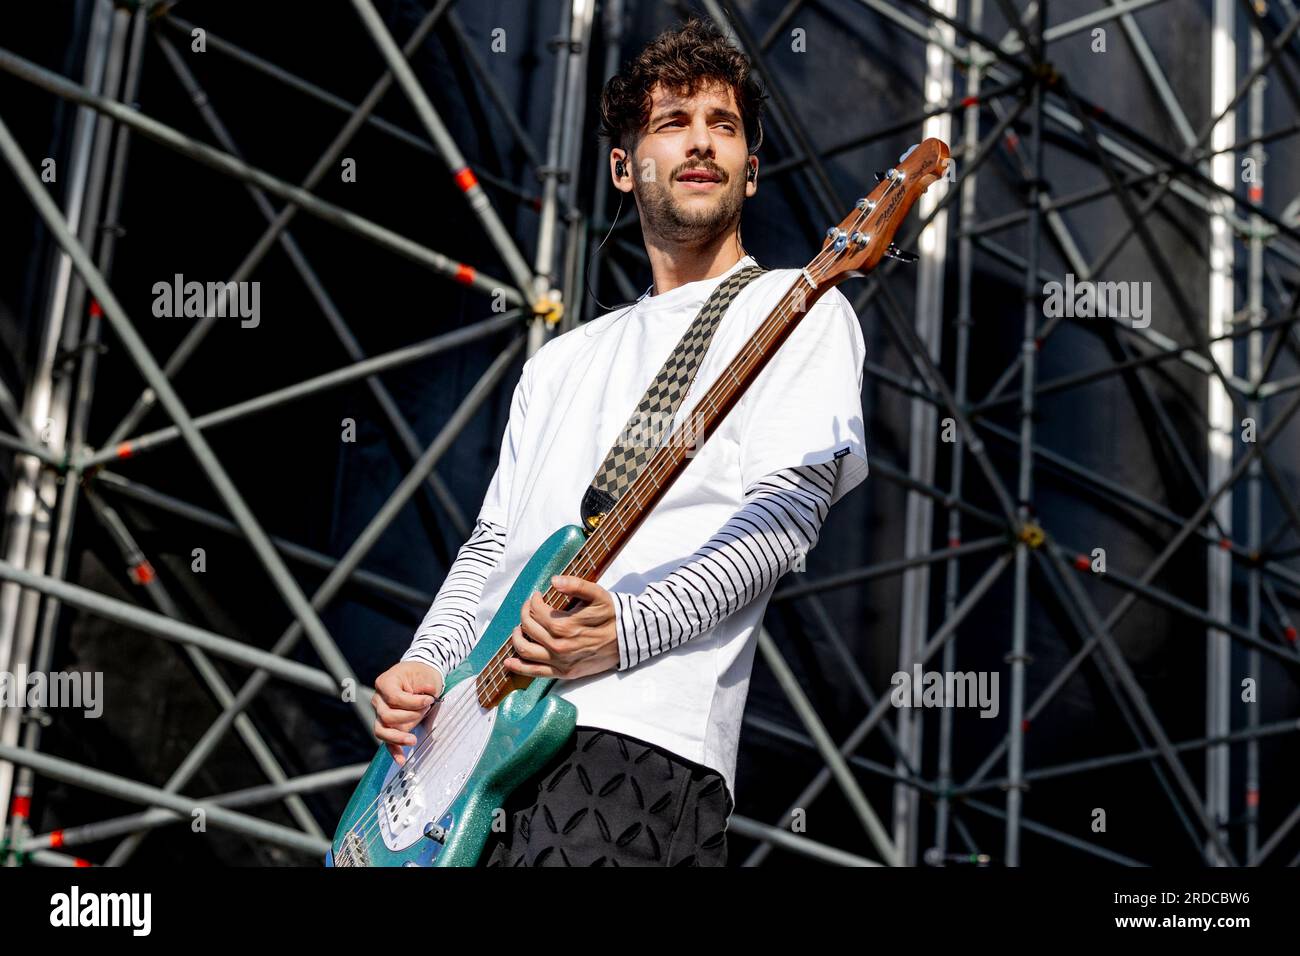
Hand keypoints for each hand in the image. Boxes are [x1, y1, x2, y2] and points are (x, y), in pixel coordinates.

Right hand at [372, 660, 443, 765]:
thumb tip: (428, 696)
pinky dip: (393, 750)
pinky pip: (386, 740)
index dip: (412, 702)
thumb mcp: (424, 676)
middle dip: (409, 716)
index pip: (394, 698)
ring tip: (413, 740)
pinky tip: (401, 760)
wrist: (418, 675)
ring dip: (398, 737)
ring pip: (382, 730)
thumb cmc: (420, 675)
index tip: (429, 700)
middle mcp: (378, 699)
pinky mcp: (387, 725)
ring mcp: (379, 713)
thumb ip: (425, 688)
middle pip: (387, 716)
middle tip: (426, 711)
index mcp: (384, 683)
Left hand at [504, 575, 619, 680]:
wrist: (629, 640)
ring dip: (517, 637)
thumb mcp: (598, 595)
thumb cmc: (612, 615)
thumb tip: (554, 580)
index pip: (537, 611)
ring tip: (520, 628)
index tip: (537, 595)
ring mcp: (561, 661)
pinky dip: (519, 667)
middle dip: (525, 614)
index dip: (533, 601)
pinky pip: (535, 672)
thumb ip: (576, 585)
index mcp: (566, 625)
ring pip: (526, 650)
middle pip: (529, 628)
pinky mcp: (564, 672)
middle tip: (529, 607)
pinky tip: (508, 662)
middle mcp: (559, 645)